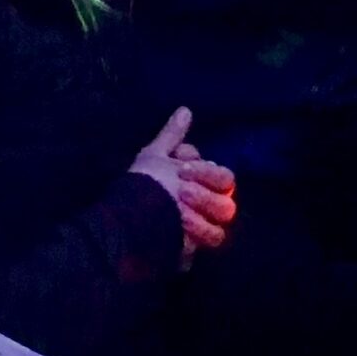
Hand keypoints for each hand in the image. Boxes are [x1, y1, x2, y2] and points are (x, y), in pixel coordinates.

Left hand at [129, 109, 236, 265]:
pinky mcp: (197, 246)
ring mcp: (203, 224)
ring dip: (203, 206)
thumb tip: (185, 109)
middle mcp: (205, 202)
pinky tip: (182, 226)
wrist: (129, 221)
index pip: (222, 174)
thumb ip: (173, 135)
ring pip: (224, 212)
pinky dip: (200, 229)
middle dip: (206, 187)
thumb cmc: (142, 186)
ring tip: (181, 207)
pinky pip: (215, 236)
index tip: (182, 166)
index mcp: (198, 181)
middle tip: (183, 188)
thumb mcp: (155, 156)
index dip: (206, 170)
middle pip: (227, 191)